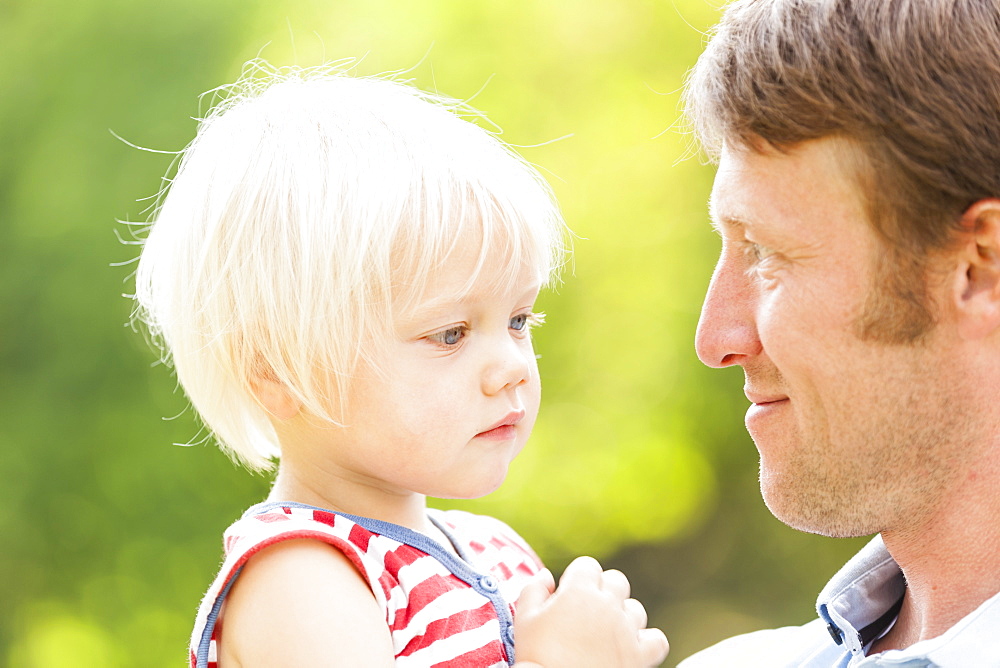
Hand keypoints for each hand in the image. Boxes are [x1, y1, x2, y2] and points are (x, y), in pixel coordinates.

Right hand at [513, 556, 668, 666]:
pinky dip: (647, 642)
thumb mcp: (524, 618)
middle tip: (586, 612)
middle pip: (616, 581)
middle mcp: (608, 605)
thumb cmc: (536, 656)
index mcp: (579, 591)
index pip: (587, 565)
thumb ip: (534, 589)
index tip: (566, 596)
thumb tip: (546, 575)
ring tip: (605, 633)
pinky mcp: (638, 656)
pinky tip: (630, 647)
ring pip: (636, 609)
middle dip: (602, 590)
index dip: (576, 578)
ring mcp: (626, 630)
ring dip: (623, 616)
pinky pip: (657, 640)